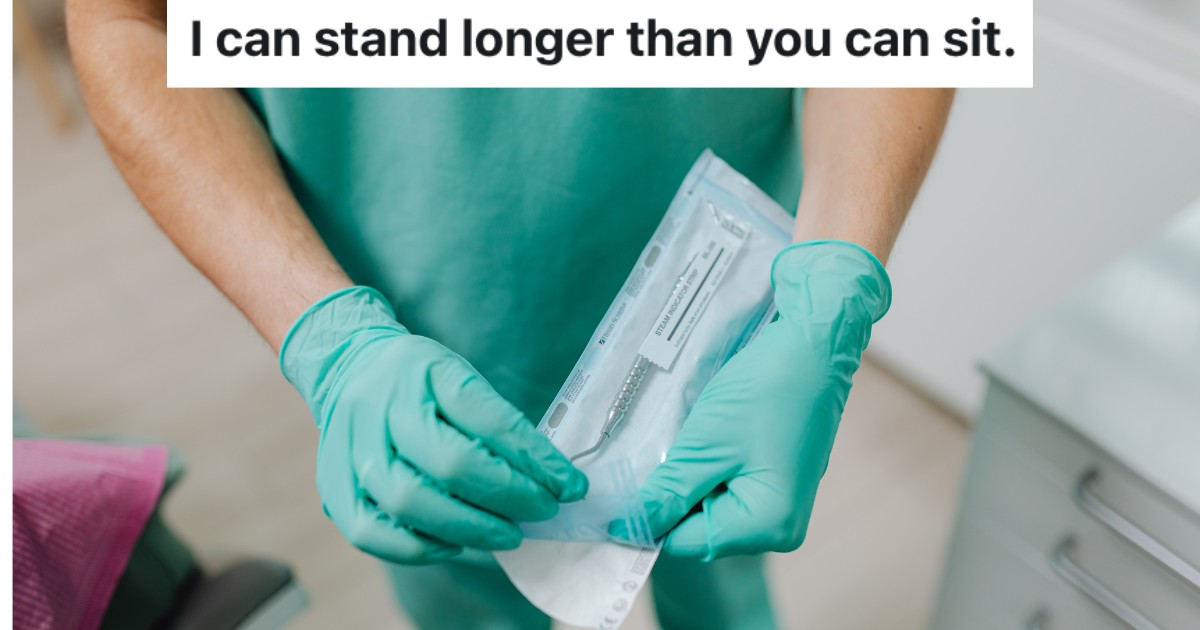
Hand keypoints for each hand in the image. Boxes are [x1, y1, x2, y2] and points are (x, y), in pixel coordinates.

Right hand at [281, 287, 587, 563]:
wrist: (350, 367)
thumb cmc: (419, 381)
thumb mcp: (462, 379)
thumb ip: (499, 425)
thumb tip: (550, 480)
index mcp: (425, 371)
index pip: (489, 420)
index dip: (535, 460)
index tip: (570, 486)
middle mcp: (383, 406)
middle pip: (449, 464)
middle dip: (507, 497)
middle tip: (541, 511)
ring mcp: (352, 446)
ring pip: (409, 502)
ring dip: (470, 528)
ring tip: (507, 534)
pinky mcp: (333, 484)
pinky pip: (372, 532)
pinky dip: (418, 548)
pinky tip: (453, 544)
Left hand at [639, 241, 889, 559]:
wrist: (813, 344)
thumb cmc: (766, 391)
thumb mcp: (703, 446)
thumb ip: (666, 493)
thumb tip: (627, 528)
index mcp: (767, 526)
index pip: (685, 541)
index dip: (647, 518)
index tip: (613, 495)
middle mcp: (780, 526)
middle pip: (699, 527)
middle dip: (669, 496)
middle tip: (645, 456)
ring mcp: (781, 502)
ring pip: (710, 505)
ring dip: (686, 478)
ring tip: (678, 441)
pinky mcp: (778, 478)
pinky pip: (727, 485)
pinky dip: (705, 467)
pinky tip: (700, 439)